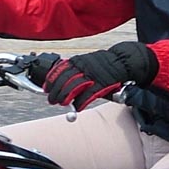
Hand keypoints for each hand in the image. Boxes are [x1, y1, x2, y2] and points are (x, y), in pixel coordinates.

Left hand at [40, 42, 157, 110]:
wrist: (122, 61)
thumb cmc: (102, 64)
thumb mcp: (85, 62)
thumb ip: (74, 70)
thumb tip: (60, 81)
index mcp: (77, 61)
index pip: (58, 70)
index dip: (50, 81)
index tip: (46, 88)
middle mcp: (82, 67)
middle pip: (63, 80)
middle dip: (55, 91)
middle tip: (52, 99)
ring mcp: (91, 75)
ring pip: (73, 87)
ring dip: (65, 97)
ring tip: (61, 103)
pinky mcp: (101, 84)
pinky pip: (88, 95)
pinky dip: (81, 102)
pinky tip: (77, 107)